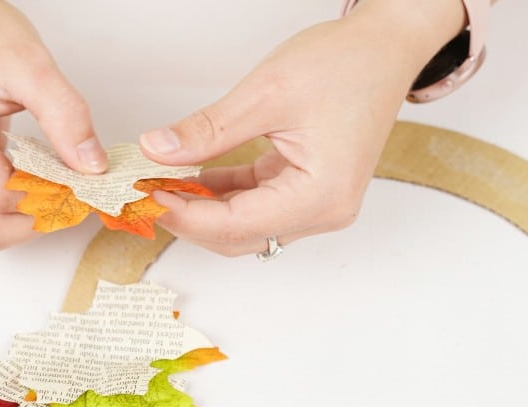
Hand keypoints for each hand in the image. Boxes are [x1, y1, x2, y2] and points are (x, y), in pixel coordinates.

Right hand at [0, 0, 106, 253]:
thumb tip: (91, 168)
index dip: (48, 194)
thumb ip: (65, 115)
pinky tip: (33, 180)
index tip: (83, 180)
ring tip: (51, 186)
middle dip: (30, 222)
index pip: (0, 194)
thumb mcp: (31, 63)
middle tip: (68, 195)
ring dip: (19, 220)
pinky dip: (8, 208)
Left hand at [138, 0, 465, 255]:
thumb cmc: (345, 65)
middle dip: (187, 216)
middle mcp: (324, 212)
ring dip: (202, 206)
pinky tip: (189, 174)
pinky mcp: (308, 191)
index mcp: (321, 197)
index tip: (142, 193)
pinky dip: (222, 194)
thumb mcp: (265, 94)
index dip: (183, 214)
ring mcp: (317, 205)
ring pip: (243, 225)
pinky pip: (255, 205)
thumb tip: (156, 150)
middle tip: (142, 189)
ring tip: (160, 179)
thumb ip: (207, 130)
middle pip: (237, 236)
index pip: (234, 226)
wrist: (384, 49)